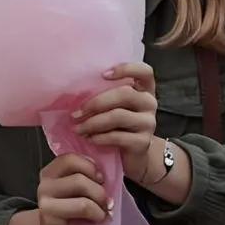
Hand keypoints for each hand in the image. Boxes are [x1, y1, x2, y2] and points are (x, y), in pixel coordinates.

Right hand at [34, 153, 110, 224]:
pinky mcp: (49, 213)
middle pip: (79, 174)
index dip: (90, 166)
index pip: (71, 158)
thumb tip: (107, 170)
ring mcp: (45, 197)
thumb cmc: (72, 215)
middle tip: (107, 201)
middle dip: (99, 188)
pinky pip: (82, 206)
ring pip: (80, 185)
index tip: (101, 179)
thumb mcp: (79, 191)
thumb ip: (86, 177)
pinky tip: (99, 219)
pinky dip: (96, 212)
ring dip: (99, 200)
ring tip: (104, 211)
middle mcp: (46, 181)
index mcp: (53, 171)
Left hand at [75, 62, 158, 180]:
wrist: (134, 156)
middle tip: (76, 113)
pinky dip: (100, 137)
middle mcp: (149, 103)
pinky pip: (118, 137)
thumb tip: (75, 93)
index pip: (144, 71)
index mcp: (144, 89)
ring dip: (93, 122)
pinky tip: (89, 139)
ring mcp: (149, 123)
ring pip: (118, 116)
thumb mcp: (114, 107)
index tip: (103, 75)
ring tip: (78, 128)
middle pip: (125, 94)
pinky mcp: (143, 142)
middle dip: (96, 102)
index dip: (126, 69)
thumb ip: (105, 95)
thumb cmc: (119, 126)